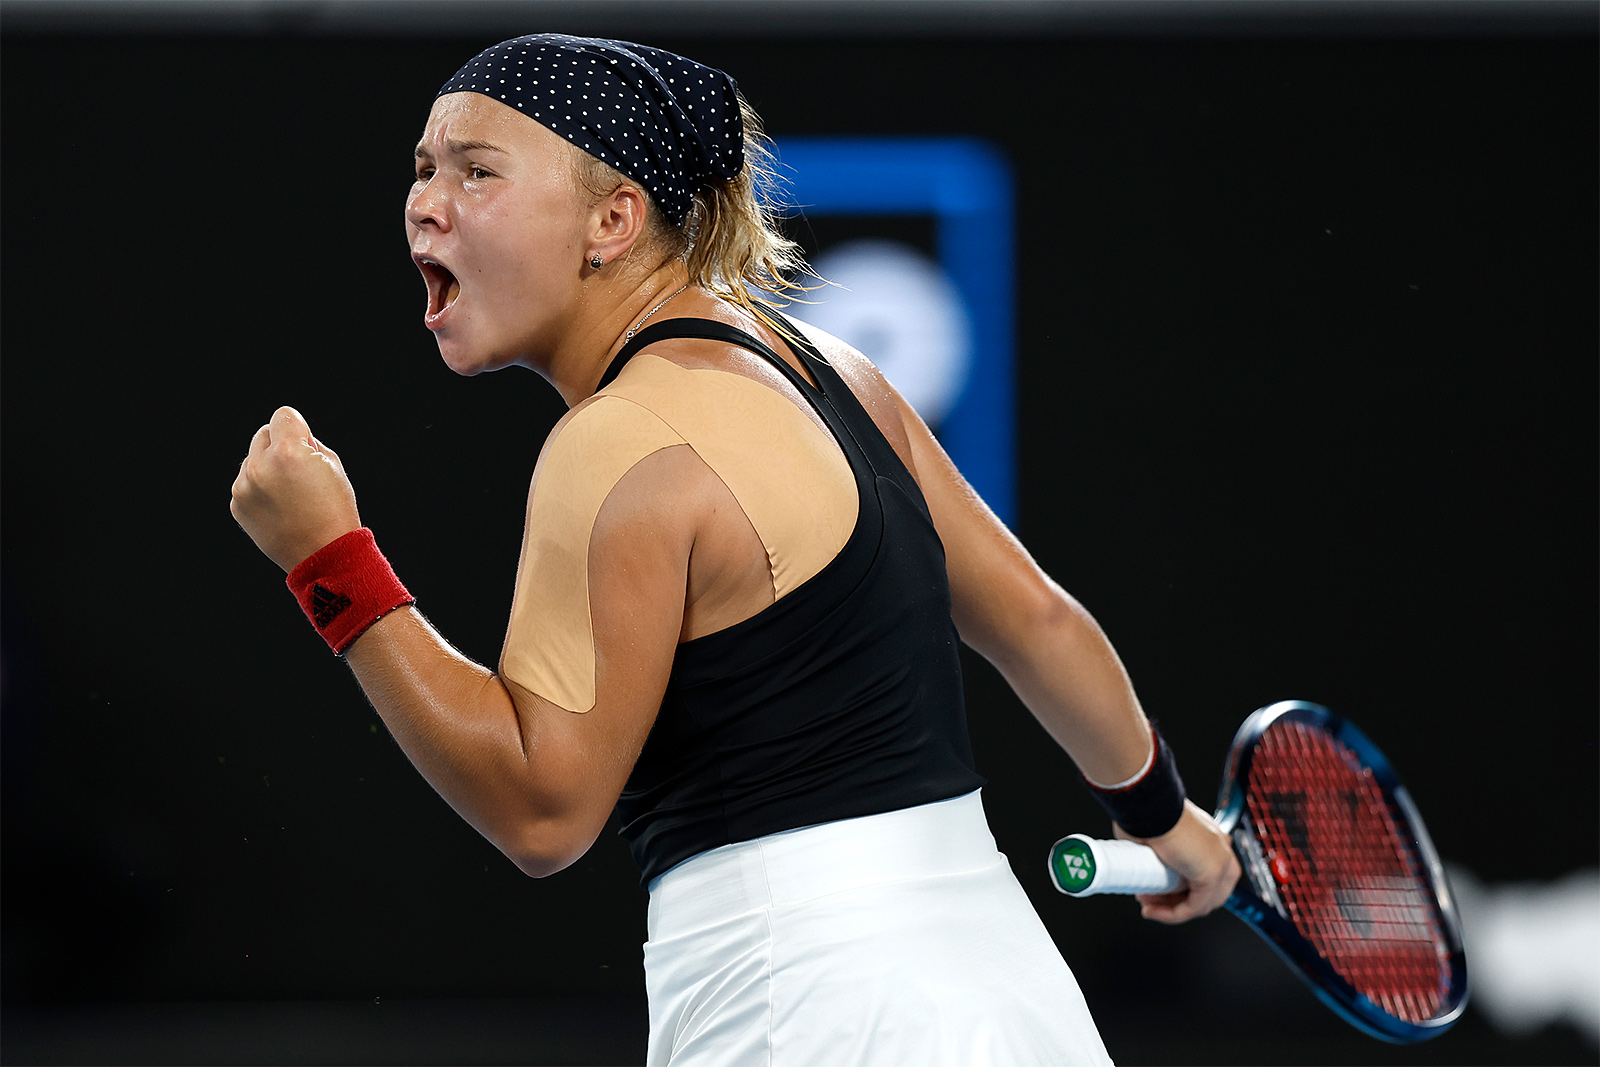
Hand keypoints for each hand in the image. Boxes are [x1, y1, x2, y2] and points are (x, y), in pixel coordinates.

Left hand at [230, 406, 361, 571]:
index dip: (299, 429)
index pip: (283, 415)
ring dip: (268, 468)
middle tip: (300, 472)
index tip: (306, 447)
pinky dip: (260, 490)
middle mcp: (260, 467)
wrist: (324, 554)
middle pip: (264, 434)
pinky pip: (246, 483)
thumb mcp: (332, 466)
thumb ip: (307, 443)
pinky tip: (279, 508)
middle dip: (280, 446)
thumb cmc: (335, 509)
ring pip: (252, 459)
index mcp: (287, 452)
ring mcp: (244, 488)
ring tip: (290, 495)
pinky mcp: (237, 505)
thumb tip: (287, 437)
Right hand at [1114, 798, 1239, 922]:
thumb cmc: (1145, 811)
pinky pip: (1194, 907)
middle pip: (1205, 891)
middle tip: (1147, 899)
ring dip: (1171, 909)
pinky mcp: (1213, 875)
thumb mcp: (1153, 832)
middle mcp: (1221, 848)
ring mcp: (1222, 862)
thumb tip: (1139, 861)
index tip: (1151, 889)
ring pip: (1201, 902)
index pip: (1201, 874)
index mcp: (1209, 836)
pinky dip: (1173, 914)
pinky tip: (1153, 912)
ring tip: (1147, 906)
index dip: (1175, 888)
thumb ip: (1154, 848)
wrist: (1151, 805)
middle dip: (1173, 901)